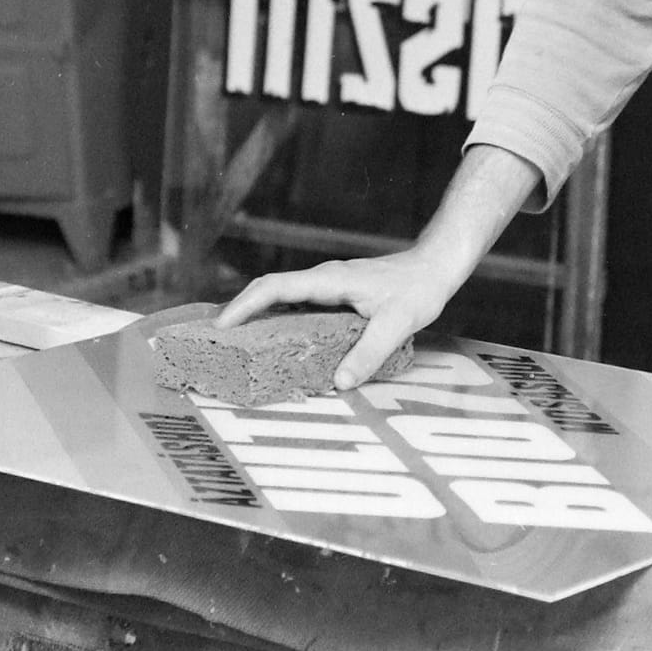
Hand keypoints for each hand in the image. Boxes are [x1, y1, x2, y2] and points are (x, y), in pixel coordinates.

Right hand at [216, 245, 461, 389]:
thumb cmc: (418, 289)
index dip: (246, 305)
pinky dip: (279, 318)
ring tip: (236, 346)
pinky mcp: (336, 294)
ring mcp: (329, 285)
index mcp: (330, 280)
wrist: (435, 266)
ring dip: (258, 315)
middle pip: (270, 289)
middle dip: (240, 311)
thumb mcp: (397, 323)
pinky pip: (298, 304)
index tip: (222, 326)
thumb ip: (369, 352)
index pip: (276, 287)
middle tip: (216, 341)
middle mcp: (324, 279)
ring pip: (282, 296)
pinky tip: (277, 342)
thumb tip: (339, 384)